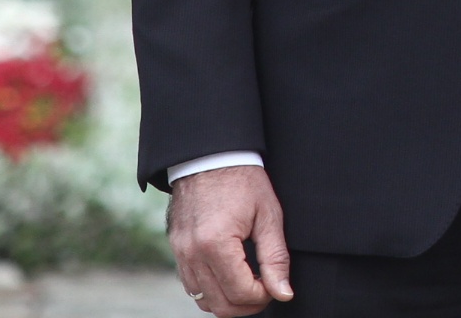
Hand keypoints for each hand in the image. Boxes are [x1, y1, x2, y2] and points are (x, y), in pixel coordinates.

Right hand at [167, 165, 292, 315]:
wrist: (210, 157)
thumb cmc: (243, 181)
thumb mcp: (268, 215)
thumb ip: (276, 258)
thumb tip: (283, 293)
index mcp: (216, 243)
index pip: (240, 292)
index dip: (264, 296)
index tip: (276, 286)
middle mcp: (192, 253)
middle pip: (219, 304)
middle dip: (247, 305)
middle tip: (266, 290)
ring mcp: (180, 253)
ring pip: (202, 299)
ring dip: (229, 301)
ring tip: (250, 285)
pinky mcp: (176, 250)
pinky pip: (192, 285)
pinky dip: (212, 290)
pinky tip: (231, 277)